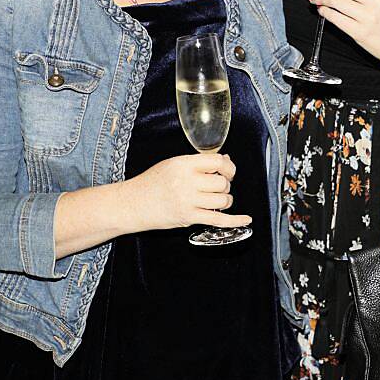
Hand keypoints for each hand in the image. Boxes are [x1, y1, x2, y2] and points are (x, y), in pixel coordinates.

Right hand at [125, 153, 245, 231]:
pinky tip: (246, 219)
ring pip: (223, 200)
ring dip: (225, 200)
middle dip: (225, 185)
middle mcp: (187, 182)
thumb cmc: (152, 182)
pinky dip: (235, 220)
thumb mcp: (172, 164)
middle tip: (216, 187)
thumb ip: (198, 162)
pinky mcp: (188, 218)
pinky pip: (219, 220)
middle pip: (222, 182)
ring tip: (215, 199)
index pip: (217, 162)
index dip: (228, 166)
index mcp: (183, 164)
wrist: (132, 204)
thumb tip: (226, 159)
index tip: (228, 170)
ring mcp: (188, 201)